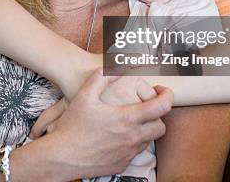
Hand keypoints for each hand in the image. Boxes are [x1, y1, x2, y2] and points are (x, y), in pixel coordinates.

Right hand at [38, 69, 172, 178]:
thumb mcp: (85, 95)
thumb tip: (117, 65)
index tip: (162, 91)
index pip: (162, 107)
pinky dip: (132, 143)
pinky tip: (118, 136)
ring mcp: (128, 153)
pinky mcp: (122, 165)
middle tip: (147, 107)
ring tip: (130, 120)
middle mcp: (132, 138)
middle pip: (161, 127)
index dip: (168, 96)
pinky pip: (135, 153)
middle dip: (158, 116)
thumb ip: (102, 76)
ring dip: (145, 129)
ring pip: (149, 141)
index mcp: (127, 118)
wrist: (62, 156)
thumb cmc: (72, 125)